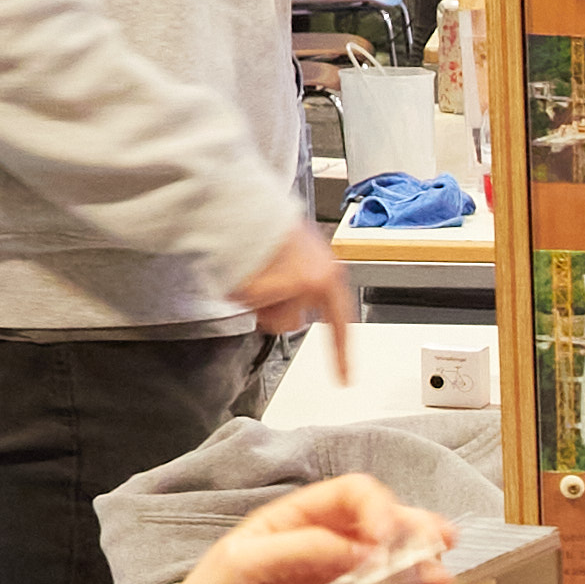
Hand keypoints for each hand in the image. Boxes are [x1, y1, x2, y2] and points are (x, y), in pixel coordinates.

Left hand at [171, 471, 455, 583]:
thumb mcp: (242, 563)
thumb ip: (298, 548)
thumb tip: (355, 547)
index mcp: (294, 519)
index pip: (350, 495)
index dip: (376, 507)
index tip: (385, 536)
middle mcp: (320, 542)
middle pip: (379, 521)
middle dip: (412, 527)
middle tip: (438, 541)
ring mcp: (333, 576)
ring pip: (388, 558)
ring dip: (418, 560)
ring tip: (440, 573)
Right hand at [236, 221, 357, 382]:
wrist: (246, 204)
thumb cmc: (271, 226)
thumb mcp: (305, 253)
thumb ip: (309, 281)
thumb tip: (302, 309)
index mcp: (328, 275)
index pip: (341, 323)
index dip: (341, 354)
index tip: (344, 379)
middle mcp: (314, 283)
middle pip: (291, 323)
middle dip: (276, 309)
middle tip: (267, 282)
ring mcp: (287, 287)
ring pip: (270, 318)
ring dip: (258, 301)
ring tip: (256, 269)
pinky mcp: (261, 289)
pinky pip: (246, 303)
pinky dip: (239, 290)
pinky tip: (243, 268)